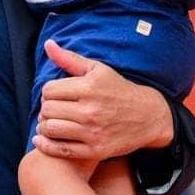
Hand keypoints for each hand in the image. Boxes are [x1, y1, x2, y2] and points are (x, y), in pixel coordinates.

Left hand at [32, 40, 173, 160]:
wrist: (149, 116)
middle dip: (47, 108)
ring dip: (45, 126)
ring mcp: (92, 132)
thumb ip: (70, 59)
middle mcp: (90, 110)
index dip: (49, 92)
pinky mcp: (95, 150)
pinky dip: (46, 145)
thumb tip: (48, 44)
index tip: (56, 95)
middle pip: (47, 109)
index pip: (49, 90)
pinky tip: (45, 139)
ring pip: (50, 129)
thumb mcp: (99, 70)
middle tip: (54, 109)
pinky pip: (59, 149)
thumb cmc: (120, 90)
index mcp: (90, 87)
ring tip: (52, 123)